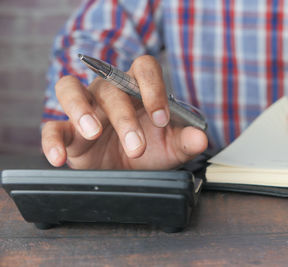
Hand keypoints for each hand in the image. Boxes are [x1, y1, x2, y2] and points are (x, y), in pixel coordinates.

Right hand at [42, 55, 207, 168]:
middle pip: (111, 86)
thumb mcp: (171, 148)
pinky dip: (52, 140)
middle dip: (125, 117)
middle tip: (136, 147)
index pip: (144, 69)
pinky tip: (59, 157)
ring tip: (93, 132)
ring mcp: (86, 109)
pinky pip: (52, 127)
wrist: (128, 170)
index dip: (153, 89)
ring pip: (71, 89)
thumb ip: (185, 140)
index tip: (162, 119)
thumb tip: (202, 139)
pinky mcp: (67, 131)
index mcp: (138, 89)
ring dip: (81, 109)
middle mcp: (110, 92)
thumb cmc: (150, 150)